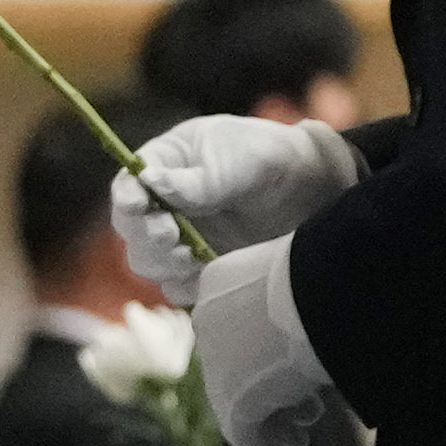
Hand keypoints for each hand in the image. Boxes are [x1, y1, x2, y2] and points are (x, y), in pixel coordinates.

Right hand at [112, 114, 359, 297]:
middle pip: (131, 229)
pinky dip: (187, 286)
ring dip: (162, 263)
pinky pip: (178, 287)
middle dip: (146, 235)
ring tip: (190, 257)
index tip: (139, 205)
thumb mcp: (240, 159)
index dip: (127, 197)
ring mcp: (181, 237)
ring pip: (148, 262)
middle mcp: (165, 204)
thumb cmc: (274, 158)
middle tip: (170, 235)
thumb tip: (149, 182)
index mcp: (166, 165)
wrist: (319, 191)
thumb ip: (196, 179)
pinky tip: (208, 273)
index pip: (129, 184)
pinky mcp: (200, 267)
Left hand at [187, 238, 332, 445]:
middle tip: (308, 396)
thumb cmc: (332, 271)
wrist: (323, 288)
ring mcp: (216, 363)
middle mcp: (208, 321)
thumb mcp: (312, 273)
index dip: (264, 347)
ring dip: (274, 415)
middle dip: (272, 384)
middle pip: (238, 364)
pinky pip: (243, 434)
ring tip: (307, 419)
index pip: (233, 322)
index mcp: (221, 282)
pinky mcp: (232, 402)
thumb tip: (322, 307)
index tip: (293, 358)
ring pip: (241, 398)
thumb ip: (301, 291)